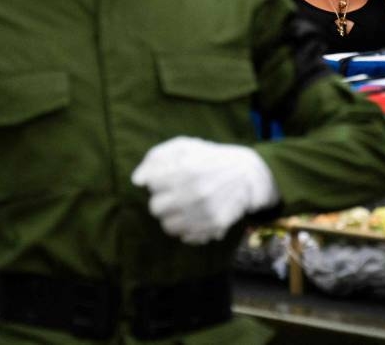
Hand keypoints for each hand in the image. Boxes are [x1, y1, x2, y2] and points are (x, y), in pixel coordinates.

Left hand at [132, 137, 279, 244]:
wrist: (248, 174)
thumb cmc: (211, 158)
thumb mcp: (185, 146)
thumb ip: (156, 157)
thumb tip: (137, 181)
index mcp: (184, 169)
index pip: (151, 184)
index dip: (160, 180)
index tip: (171, 178)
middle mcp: (192, 192)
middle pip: (156, 208)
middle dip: (164, 200)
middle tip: (178, 193)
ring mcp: (203, 211)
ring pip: (168, 226)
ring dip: (173, 217)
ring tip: (185, 206)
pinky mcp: (213, 226)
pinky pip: (186, 237)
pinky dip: (188, 229)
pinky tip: (196, 216)